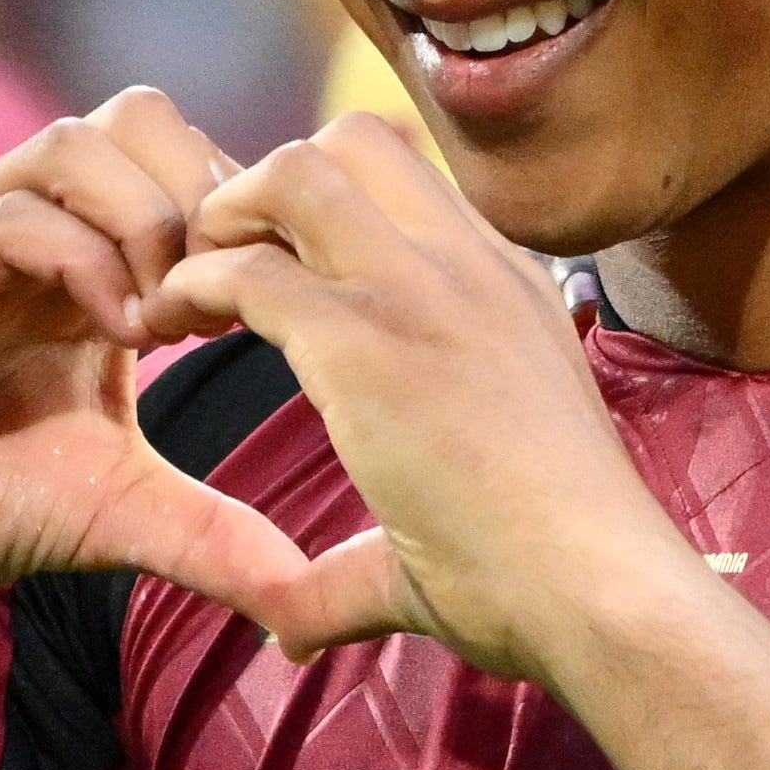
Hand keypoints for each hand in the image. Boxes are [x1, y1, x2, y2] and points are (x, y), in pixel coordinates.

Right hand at [0, 90, 318, 619]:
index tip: (286, 317)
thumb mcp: (107, 516)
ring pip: (82, 140)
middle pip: (145, 117)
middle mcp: (39, 236)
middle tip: (233, 305)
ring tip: (176, 324)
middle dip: (211, 194)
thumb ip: (205, 537)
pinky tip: (121, 341)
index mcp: (92, 268)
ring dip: (153, 217)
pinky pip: (13, 214)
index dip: (254, 223)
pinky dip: (85, 258)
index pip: (192, 170)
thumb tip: (302, 592)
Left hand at [151, 115, 684, 676]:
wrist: (600, 594)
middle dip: (267, 185)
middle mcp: (468, 267)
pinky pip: (248, 267)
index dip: (323, 210)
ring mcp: (421, 295)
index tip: (277, 276)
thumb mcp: (457, 527)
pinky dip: (191, 286)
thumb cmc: (549, 580)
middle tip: (221, 266)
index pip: (405, 180)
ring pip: (296, 170)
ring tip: (189, 290)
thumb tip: (287, 629)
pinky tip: (169, 331)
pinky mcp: (367, 344)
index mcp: (507, 288)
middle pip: (349, 141)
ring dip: (225, 217)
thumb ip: (355, 566)